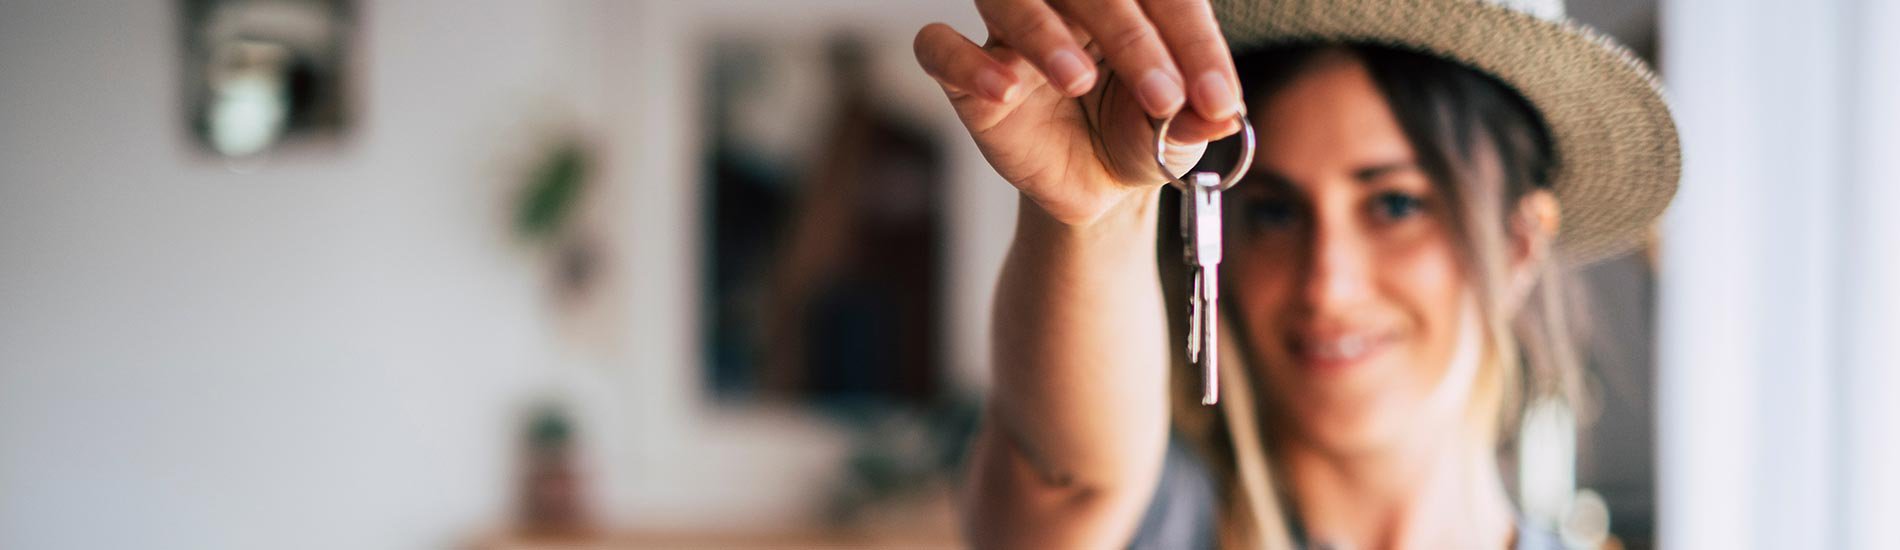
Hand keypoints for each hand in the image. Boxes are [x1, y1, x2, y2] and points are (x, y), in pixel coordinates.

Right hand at [914, 0, 1243, 226]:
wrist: (1093, 184)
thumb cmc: (1137, 136)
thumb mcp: (1178, 136)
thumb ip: (1197, 120)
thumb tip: (1219, 117)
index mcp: (1133, 0)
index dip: (1194, 44)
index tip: (1217, 100)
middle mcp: (1069, 2)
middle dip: (1134, 40)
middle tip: (1164, 97)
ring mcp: (1011, 33)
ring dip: (1044, 34)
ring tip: (1079, 80)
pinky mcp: (966, 76)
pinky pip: (939, 46)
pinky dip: (965, 62)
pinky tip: (1005, 88)